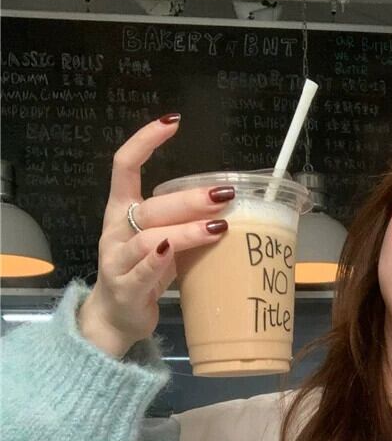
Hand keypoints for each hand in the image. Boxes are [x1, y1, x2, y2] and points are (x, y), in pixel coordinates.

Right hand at [78, 114, 231, 357]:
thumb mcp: (161, 241)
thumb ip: (182, 222)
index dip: (145, 141)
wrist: (115, 319)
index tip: (173, 121)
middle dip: (189, 199)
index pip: (124, 166)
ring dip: (185, 231)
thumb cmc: (143, 274)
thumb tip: (227, 202)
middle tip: (224, 196)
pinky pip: (141, 271)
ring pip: (148, 237)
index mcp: (121, 212)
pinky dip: (157, 261)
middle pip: (150, 207)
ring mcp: (117, 261)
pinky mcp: (125, 288)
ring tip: (218, 229)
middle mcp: (115, 231)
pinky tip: (172, 250)